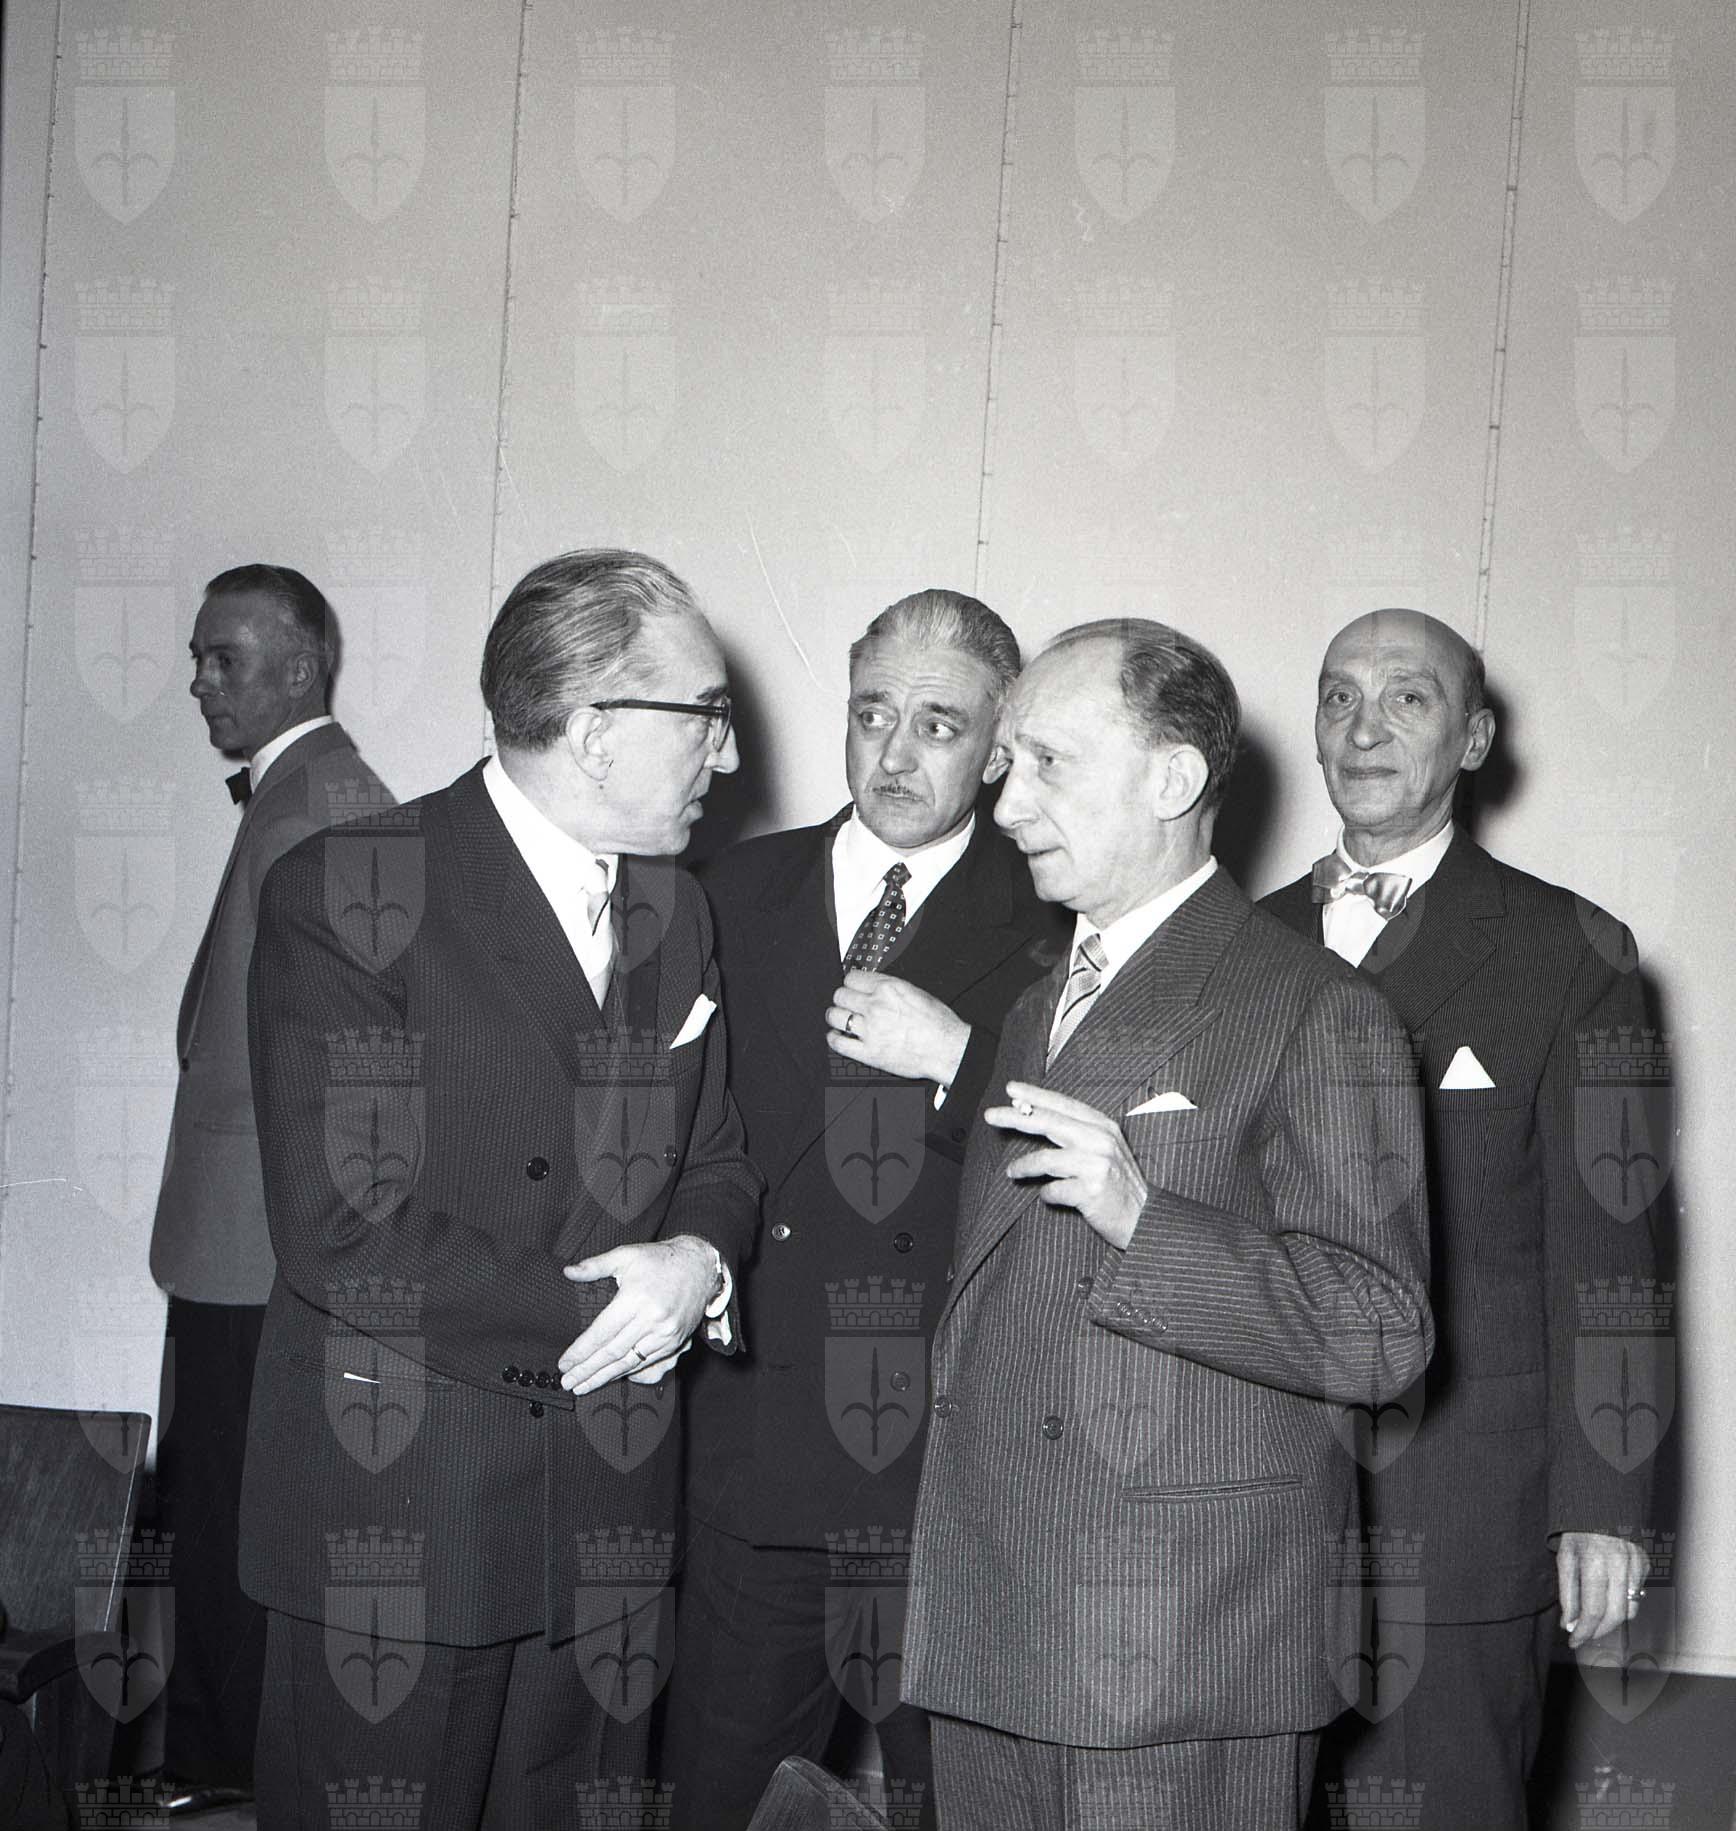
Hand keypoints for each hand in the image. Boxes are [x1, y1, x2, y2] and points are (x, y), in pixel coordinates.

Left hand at [559, 1236, 716, 1394]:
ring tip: (584, 1386)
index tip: (564, 1363)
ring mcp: (666, 1334)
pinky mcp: (676, 1342)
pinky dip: (630, 1374)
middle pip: (613, 1353)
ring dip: (605, 1377)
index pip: (602, 1333)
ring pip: (630, 1363)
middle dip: (587, 1370)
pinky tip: (614, 1379)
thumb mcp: (626, 1255)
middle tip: (568, 1382)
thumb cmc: (661, 1259)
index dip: (581, 1351)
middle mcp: (652, 1320)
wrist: (701, 1266)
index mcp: (636, 1298)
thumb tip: (568, 1272)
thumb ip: (595, 1265)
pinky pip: (649, 1364)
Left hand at [826, 970, 970, 1087]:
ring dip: (836, 1016)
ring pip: (835, 1016)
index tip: (851, 988)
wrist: (947, 1048)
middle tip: (846, 1004)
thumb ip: (891, 987)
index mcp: (888, 989)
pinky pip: (838, 1043)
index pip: (852, 978)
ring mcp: (870, 1030)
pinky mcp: (868, 1052)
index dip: (851, 983)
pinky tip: (838, 1036)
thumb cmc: (938, 1022)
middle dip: (842, 998)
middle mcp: (876, 1006)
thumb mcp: (916, 992)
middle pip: (840, 995)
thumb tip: (874, 985)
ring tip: (840, 1019)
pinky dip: (834, 1038)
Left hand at [983, 1080, 1148, 1249]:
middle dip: (1015, 1117)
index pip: (1062, 1104)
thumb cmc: (1118, 1184)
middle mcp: (1100, 1141)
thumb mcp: (1105, 1149)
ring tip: (1012, 1172)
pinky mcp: (1091, 1191)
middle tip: (990, 1115)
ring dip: (1023, 1166)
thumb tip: (1031, 1115)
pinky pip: (1053, 1190)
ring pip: (1045, 1159)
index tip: (1010, 1090)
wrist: (1145, 1219)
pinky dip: (1046, 1195)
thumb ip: (1076, 1132)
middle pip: (1048, 1122)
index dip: (1035, 1095)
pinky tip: (1048, 1197)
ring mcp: (1097, 1165)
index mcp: (1103, 1126)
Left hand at [1558, 1531, 1649, 1648]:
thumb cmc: (1577, 1531)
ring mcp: (1636, 1564)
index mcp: (1594, 1560)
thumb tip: (1569, 1624)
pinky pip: (1637, 1594)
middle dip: (1599, 1631)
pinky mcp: (1645, 1563)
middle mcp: (1619, 1564)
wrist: (1601, 1503)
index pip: (1593, 1609)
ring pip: (1629, 1609)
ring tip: (1594, 1620)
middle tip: (1584, 1635)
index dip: (1584, 1630)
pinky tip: (1608, 1600)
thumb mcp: (1565, 1556)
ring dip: (1611, 1621)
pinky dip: (1623, 1604)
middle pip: (1615, 1614)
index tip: (1574, 1640)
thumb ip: (1567, 1591)